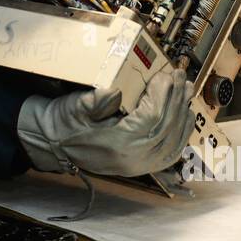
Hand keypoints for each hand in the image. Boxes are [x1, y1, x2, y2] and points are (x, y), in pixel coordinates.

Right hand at [17, 66, 196, 176]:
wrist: (54, 145)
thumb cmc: (64, 123)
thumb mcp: (75, 107)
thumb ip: (95, 101)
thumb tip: (115, 91)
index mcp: (118, 145)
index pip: (152, 118)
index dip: (162, 94)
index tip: (164, 75)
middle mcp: (133, 159)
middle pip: (167, 127)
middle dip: (176, 99)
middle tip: (180, 76)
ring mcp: (140, 165)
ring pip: (173, 140)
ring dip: (182, 113)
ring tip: (186, 90)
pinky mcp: (142, 165)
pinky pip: (171, 152)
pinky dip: (181, 133)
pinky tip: (185, 116)